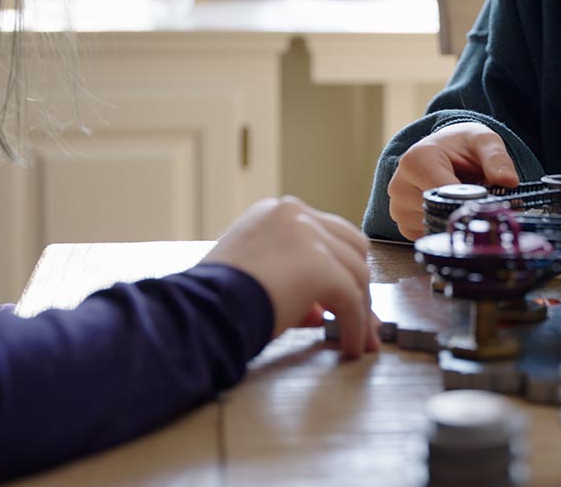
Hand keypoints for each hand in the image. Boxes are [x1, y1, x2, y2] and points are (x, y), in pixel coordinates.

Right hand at [202, 196, 380, 358]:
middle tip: (363, 321)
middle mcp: (294, 214)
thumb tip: (321, 311)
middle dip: (359, 286)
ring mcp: (308, 235)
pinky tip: (350, 347)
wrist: (197, 311)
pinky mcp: (318, 264)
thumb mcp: (252, 278)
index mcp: (276, 213)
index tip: (349, 299)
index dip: (342, 269)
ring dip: (361, 311)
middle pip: (351, 248)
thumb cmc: (211, 302)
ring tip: (358, 341)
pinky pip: (350, 299)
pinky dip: (355, 326)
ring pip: (357, 274)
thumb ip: (290, 282)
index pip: (327, 234)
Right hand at [388, 122, 519, 239]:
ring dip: (454, 220)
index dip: (469, 200)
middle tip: (480, 200)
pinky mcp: (403, 224)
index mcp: (415, 160)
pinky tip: (450, 210)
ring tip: (462, 201)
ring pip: (433, 227)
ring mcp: (397, 207)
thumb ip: (497, 158)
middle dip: (463, 211)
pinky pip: (427, 235)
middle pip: (437, 213)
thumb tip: (510, 181)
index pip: (442, 194)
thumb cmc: (462, 146)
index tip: (487, 198)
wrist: (445, 150)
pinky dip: (444, 227)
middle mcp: (399, 185)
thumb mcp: (484, 141)